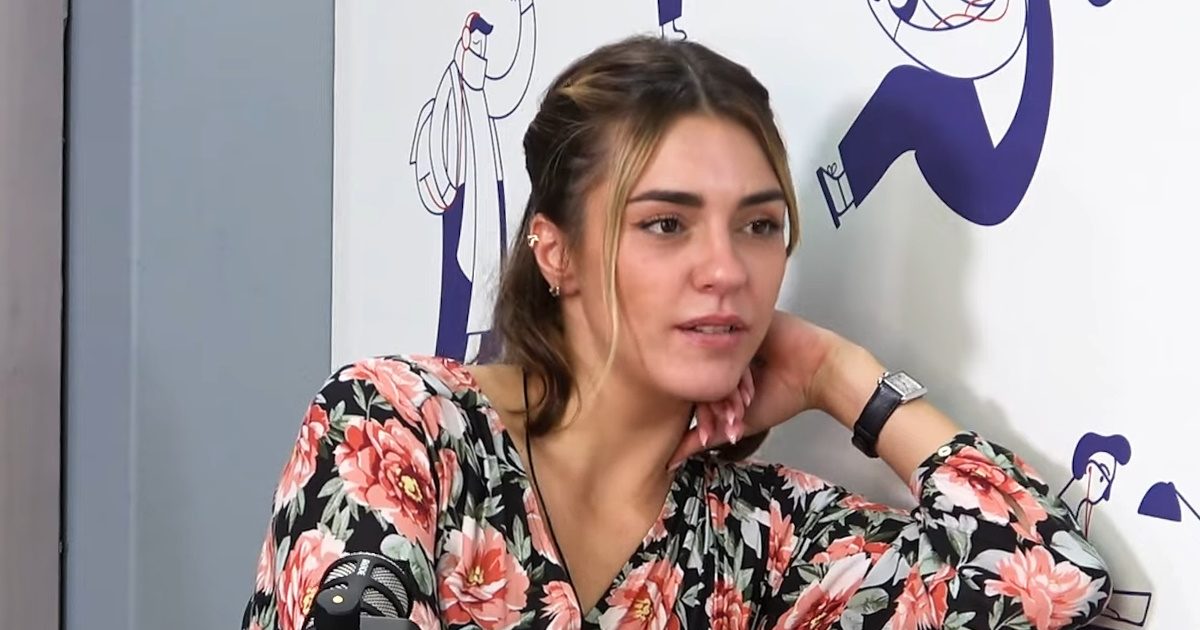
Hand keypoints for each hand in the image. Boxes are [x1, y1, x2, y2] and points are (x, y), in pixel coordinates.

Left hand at [667, 311, 848, 468]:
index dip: (706, 416)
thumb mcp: (743, 422)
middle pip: (706, 380)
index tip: (711, 435)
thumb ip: (708, 435)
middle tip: (732, 422)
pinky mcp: (748, 328)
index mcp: (719, 373)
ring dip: (732, 396)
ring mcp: (734, 341)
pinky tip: (750, 391)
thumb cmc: (786, 395)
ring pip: (719, 370)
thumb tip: (672, 458)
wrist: (818, 375)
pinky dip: (742, 378)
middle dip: (718, 408)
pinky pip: (735, 354)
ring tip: (744, 411)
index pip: (699, 392)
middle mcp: (724, 355)